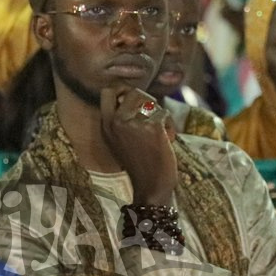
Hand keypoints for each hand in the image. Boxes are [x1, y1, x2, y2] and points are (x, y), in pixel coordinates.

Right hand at [99, 84, 176, 205]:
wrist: (150, 186)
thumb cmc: (138, 164)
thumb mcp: (118, 140)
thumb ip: (120, 119)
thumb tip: (132, 94)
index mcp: (105, 125)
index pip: (108, 92)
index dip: (122, 90)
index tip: (134, 99)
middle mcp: (116, 122)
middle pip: (132, 92)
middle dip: (145, 99)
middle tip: (151, 115)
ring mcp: (133, 123)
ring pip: (149, 99)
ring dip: (158, 112)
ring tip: (160, 130)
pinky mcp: (152, 127)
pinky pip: (163, 113)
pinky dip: (169, 125)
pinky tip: (167, 138)